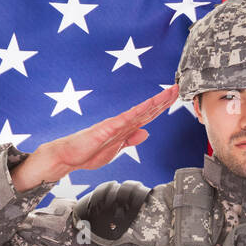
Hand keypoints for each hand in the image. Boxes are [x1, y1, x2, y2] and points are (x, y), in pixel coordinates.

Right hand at [12, 84, 178, 189]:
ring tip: (168, 93)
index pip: (147, 115)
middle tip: (177, 88)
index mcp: (124, 128)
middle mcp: (121, 123)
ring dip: (154, 103)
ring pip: (139, 111)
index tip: (174, 96)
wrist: (68, 157)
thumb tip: (145, 133)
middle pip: (147, 110)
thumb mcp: (116, 149)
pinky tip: (146, 108)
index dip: (162, 106)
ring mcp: (114, 125)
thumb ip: (130, 140)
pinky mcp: (106, 130)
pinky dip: (136, 114)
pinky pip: (124, 121)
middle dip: (163, 100)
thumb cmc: (88, 153)